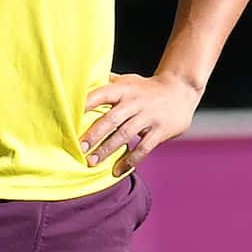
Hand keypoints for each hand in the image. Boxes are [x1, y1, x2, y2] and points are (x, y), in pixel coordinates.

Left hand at [81, 72, 200, 176]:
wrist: (181, 90)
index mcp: (124, 89)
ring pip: (125, 135)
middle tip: (80, 146)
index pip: (102, 94)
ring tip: (92, 161)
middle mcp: (135, 102)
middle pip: (112, 118)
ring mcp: (148, 117)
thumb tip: (79, 81)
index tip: (71, 116)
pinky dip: (130, 160)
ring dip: (108, 149)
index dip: (87, 103)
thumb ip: (107, 83)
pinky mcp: (160, 131)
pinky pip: (143, 148)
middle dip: (95, 133)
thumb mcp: (128, 81)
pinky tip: (118, 170)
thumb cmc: (147, 88)